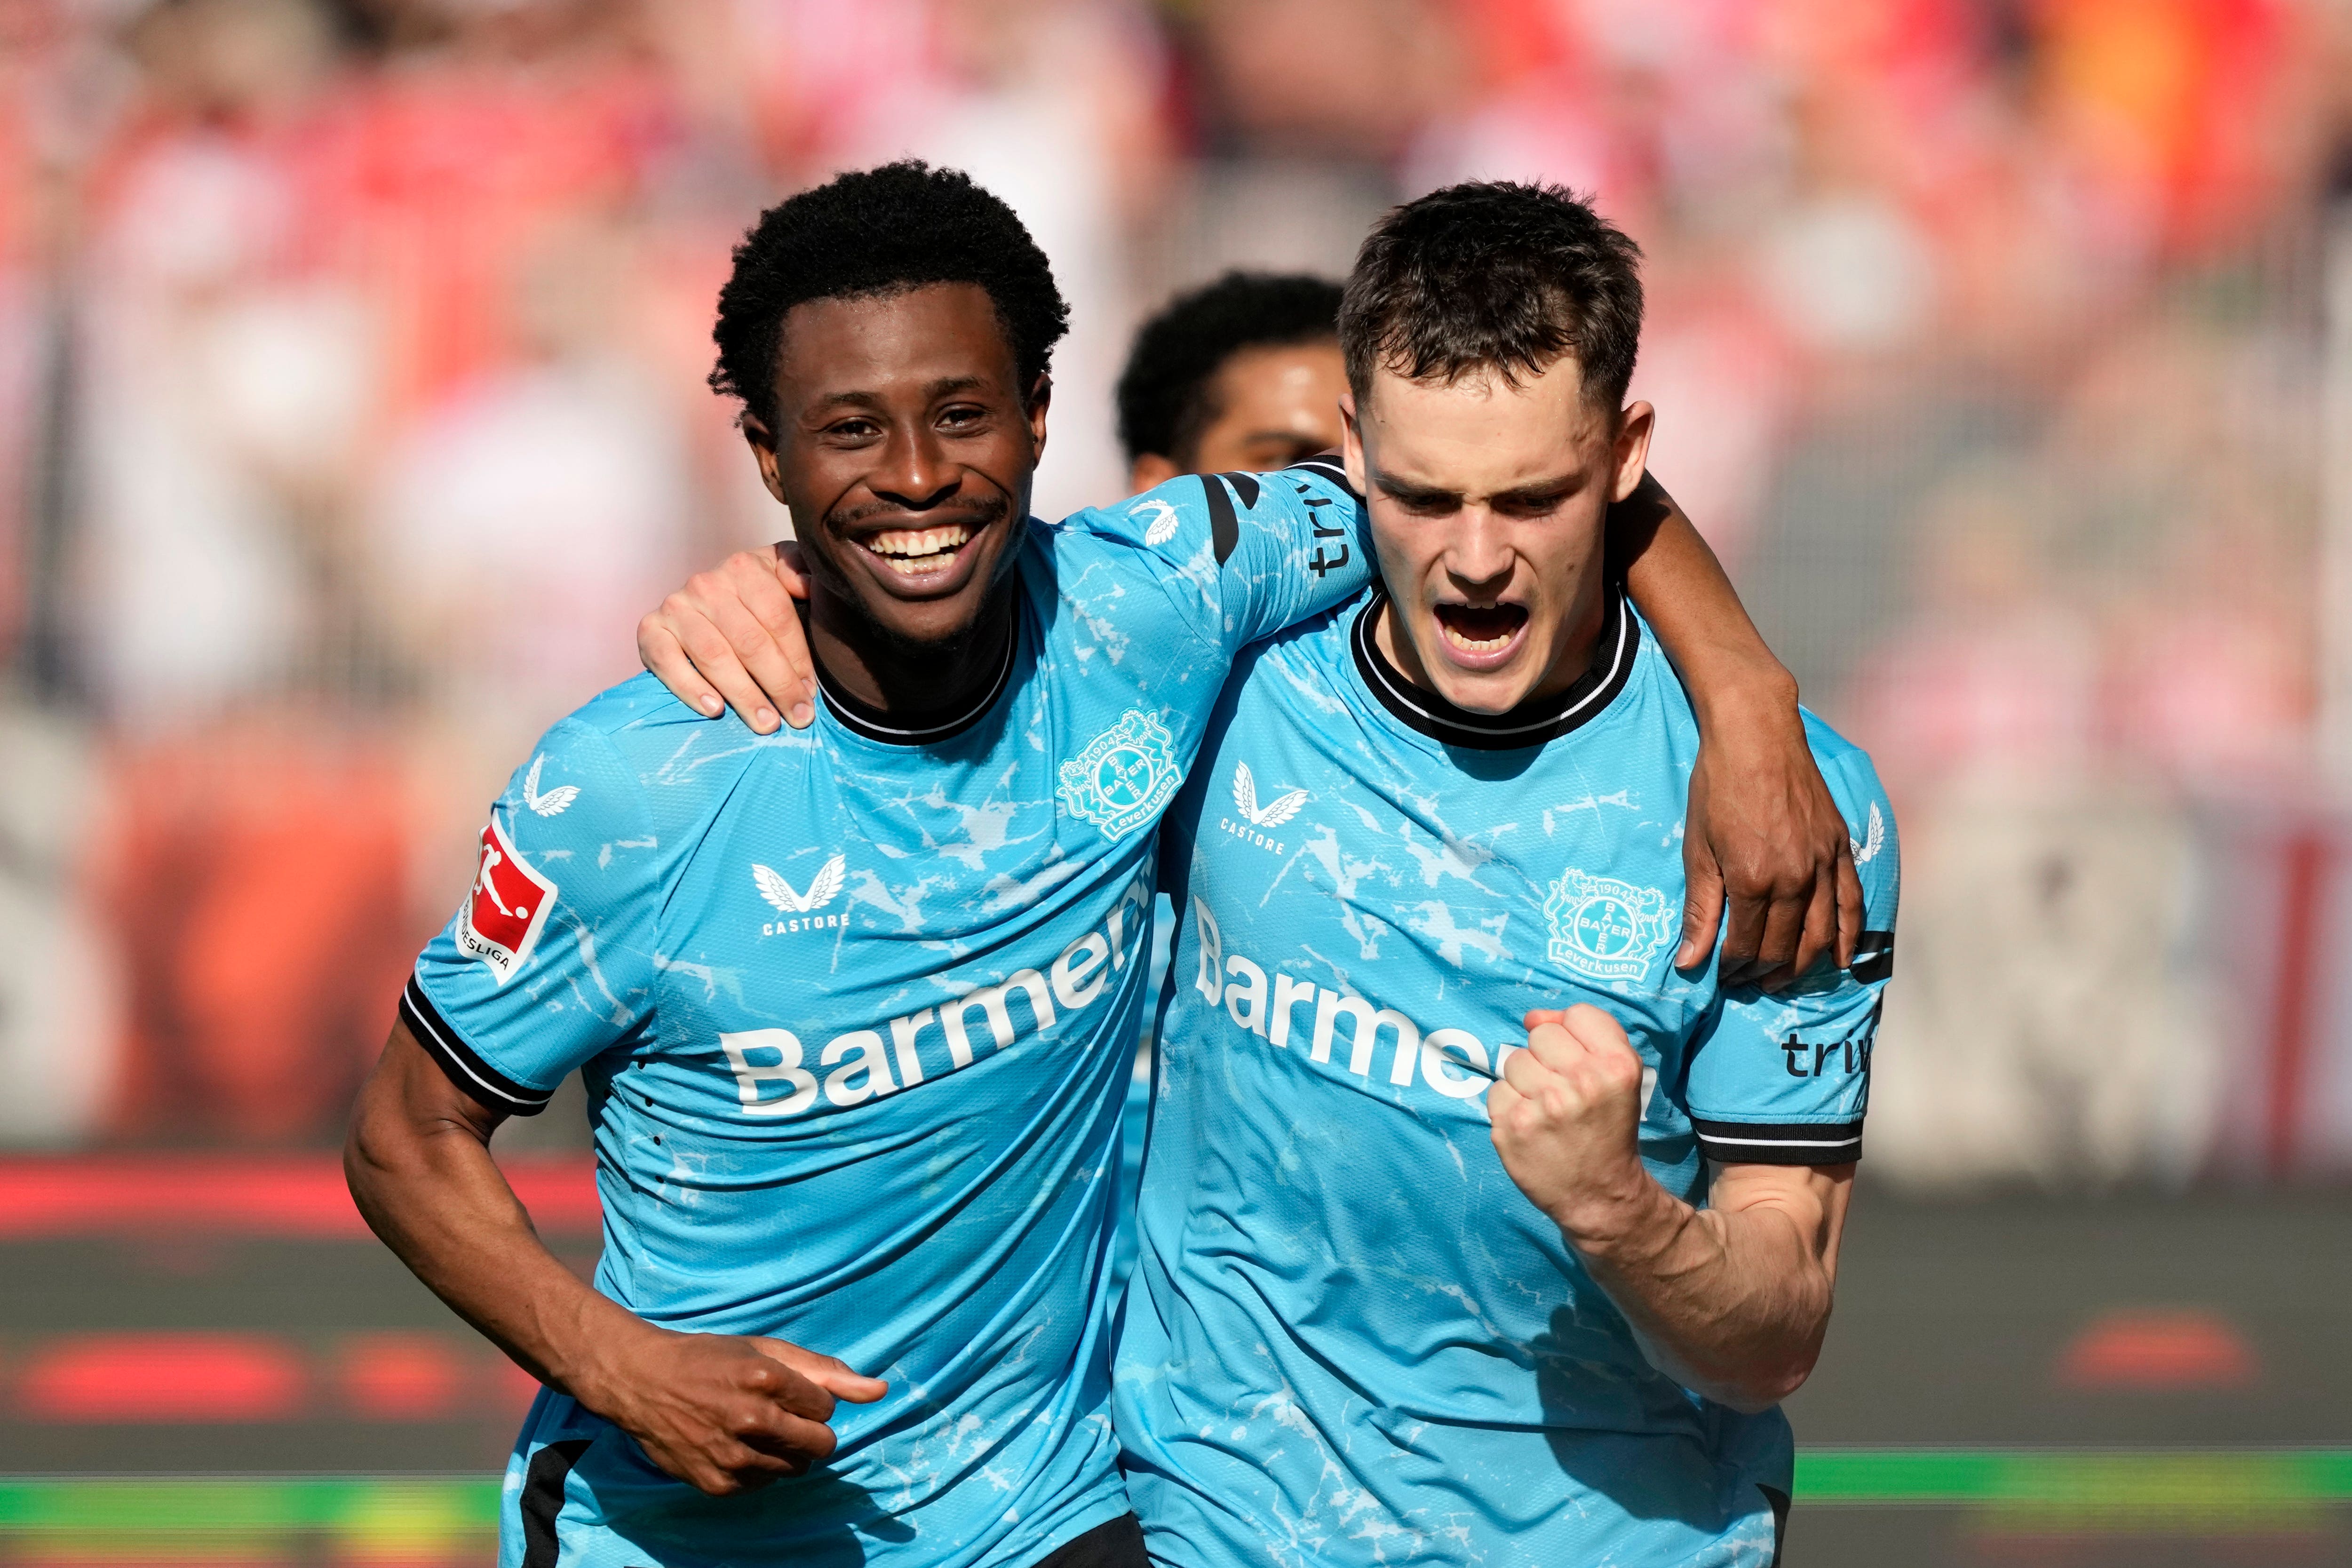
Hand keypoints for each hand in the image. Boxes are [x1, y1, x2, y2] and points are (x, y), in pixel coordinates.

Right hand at [576, 1325, 886, 1495]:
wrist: (641, 1381)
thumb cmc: (710, 1359)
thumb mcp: (766, 1350)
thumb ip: (827, 1371)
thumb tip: (881, 1390)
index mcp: (766, 1378)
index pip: (827, 1408)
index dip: (811, 1400)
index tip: (786, 1392)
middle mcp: (750, 1419)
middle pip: (820, 1445)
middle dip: (810, 1432)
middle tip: (780, 1416)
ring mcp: (731, 1455)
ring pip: (794, 1468)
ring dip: (783, 1451)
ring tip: (752, 1428)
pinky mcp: (717, 1483)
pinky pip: (762, 1484)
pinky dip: (756, 1468)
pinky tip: (732, 1444)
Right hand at [637, 543, 815, 733]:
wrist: (700, 601)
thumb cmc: (754, 595)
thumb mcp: (782, 572)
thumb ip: (801, 571)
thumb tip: (815, 586)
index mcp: (744, 568)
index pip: (777, 618)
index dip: (798, 659)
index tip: (811, 692)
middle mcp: (706, 584)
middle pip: (750, 642)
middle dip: (778, 684)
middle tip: (798, 718)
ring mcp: (675, 606)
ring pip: (714, 657)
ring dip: (743, 695)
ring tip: (766, 723)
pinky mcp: (650, 630)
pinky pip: (669, 663)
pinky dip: (691, 689)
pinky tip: (715, 709)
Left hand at [1488, 1005, 1654, 1243]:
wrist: (1600, 1193)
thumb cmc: (1608, 1129)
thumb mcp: (1619, 1078)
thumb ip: (1586, 1035)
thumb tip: (1533, 1017)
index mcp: (1616, 1066)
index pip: (1577, 1015)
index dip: (1574, 1034)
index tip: (1577, 1060)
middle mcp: (1582, 1082)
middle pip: (1542, 1034)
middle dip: (1547, 1057)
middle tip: (1561, 1089)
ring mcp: (1544, 1106)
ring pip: (1514, 1061)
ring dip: (1525, 1081)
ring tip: (1546, 1109)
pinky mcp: (1512, 1127)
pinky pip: (1496, 1091)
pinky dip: (1509, 1106)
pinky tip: (1530, 1125)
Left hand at [1674, 699, 1861, 989]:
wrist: (1757, 735)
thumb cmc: (1717, 787)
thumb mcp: (1697, 850)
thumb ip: (1700, 910)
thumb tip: (1689, 963)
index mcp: (1754, 881)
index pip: (1747, 947)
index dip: (1733, 968)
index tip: (1721, 976)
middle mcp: (1796, 879)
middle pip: (1784, 947)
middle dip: (1763, 971)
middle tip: (1748, 983)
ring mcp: (1824, 864)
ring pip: (1820, 934)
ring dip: (1801, 964)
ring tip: (1781, 979)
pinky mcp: (1840, 848)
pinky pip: (1851, 904)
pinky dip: (1847, 936)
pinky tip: (1840, 959)